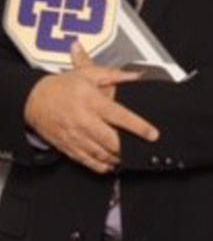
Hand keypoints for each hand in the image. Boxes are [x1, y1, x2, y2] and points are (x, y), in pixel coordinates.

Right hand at [23, 43, 158, 173]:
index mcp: (92, 102)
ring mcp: (75, 135)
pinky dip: (100, 166)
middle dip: (127, 148)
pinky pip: (86, 160)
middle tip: (141, 149)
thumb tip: (137, 75)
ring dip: (116, 159)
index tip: (152, 134)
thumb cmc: (61, 87)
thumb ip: (115, 75)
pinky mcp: (67, 146)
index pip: (119, 116)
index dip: (138, 126)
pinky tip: (110, 165)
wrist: (32, 98)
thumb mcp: (88, 74)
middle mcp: (84, 120)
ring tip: (128, 158)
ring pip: (99, 153)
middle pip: (111, 140)